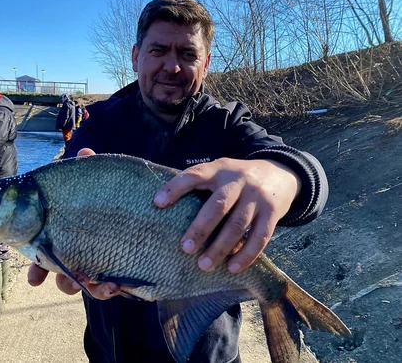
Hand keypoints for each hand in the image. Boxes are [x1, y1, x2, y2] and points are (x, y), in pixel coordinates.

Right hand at [27, 147, 120, 299]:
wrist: (147, 216)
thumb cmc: (111, 197)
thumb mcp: (98, 183)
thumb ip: (89, 170)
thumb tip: (86, 152)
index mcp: (65, 234)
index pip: (43, 253)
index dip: (36, 268)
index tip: (34, 279)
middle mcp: (77, 252)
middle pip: (58, 273)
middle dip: (57, 279)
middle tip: (63, 277)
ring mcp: (96, 265)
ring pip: (80, 286)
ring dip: (82, 286)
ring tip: (91, 279)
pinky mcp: (115, 274)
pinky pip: (106, 290)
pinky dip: (106, 290)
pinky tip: (115, 285)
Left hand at [153, 158, 300, 273]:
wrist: (281, 173)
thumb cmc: (238, 178)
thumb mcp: (221, 171)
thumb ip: (201, 183)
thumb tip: (166, 208)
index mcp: (219, 169)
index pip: (195, 175)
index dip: (175, 187)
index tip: (157, 203)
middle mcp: (238, 181)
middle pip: (218, 205)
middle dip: (200, 228)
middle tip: (184, 248)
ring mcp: (257, 197)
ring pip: (237, 225)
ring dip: (220, 248)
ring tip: (203, 265)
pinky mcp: (273, 213)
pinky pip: (259, 237)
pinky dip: (245, 255)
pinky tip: (231, 268)